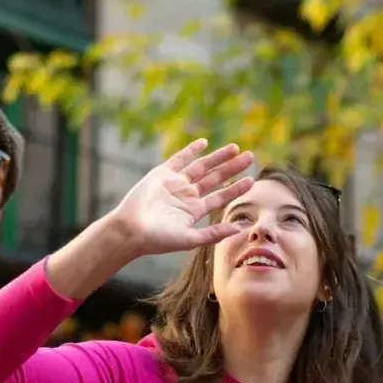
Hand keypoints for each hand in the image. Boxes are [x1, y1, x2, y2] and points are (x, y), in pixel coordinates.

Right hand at [110, 138, 253, 256]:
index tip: (252, 180)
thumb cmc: (159, 240)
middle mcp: (187, 195)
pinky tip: (204, 142)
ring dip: (218, 157)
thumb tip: (241, 228)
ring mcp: (175, 183)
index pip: (221, 197)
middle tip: (250, 156)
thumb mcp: (191, 239)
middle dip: (232, 168)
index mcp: (194, 211)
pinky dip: (191, 150)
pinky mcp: (162, 173)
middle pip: (215, 178)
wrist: (131, 230)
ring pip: (201, 166)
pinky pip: (179, 159)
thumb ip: (215, 233)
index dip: (236, 188)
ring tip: (235, 148)